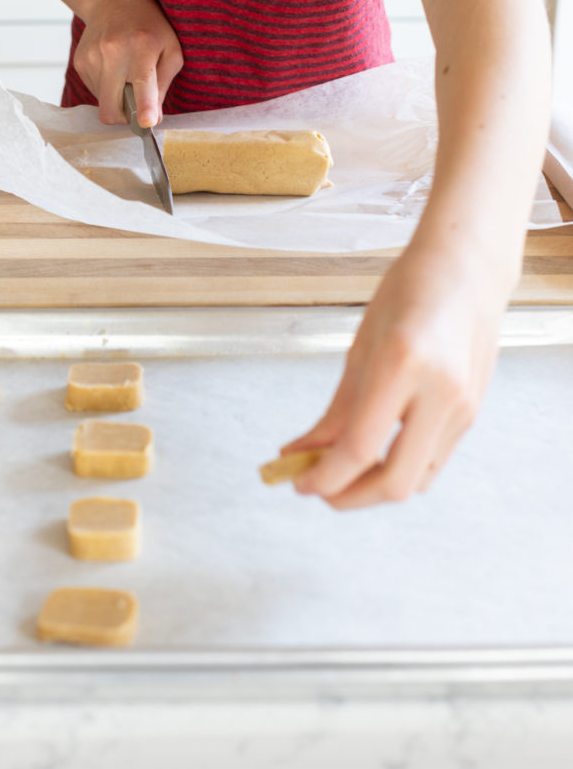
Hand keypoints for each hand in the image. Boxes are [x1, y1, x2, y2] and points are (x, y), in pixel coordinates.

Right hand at [73, 0, 183, 127]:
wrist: (113, 1)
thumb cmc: (150, 28)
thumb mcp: (170, 50)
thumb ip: (163, 85)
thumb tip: (152, 119)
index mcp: (142, 47)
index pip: (141, 83)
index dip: (144, 107)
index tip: (146, 123)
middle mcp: (113, 51)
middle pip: (112, 108)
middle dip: (125, 118)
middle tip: (136, 108)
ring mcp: (92, 57)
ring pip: (103, 103)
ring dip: (116, 98)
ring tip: (125, 74)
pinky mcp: (79, 62)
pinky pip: (95, 92)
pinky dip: (107, 88)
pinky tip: (113, 68)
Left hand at [281, 236, 510, 508]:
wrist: (467, 270)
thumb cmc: (408, 294)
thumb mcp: (360, 347)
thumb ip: (335, 410)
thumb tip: (300, 453)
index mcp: (402, 363)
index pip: (358, 448)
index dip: (322, 476)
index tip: (297, 481)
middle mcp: (440, 391)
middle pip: (395, 483)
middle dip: (349, 497)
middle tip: (317, 487)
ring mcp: (462, 406)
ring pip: (417, 481)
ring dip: (374, 488)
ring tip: (340, 471)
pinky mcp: (472, 414)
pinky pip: (432, 462)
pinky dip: (398, 468)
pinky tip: (373, 454)